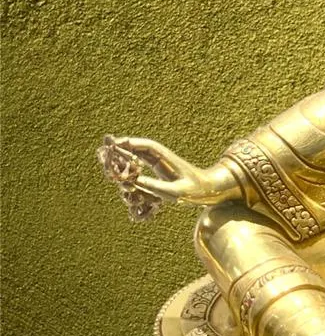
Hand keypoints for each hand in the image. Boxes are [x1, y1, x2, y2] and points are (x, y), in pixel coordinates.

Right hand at [99, 136, 240, 207]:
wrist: (209, 190)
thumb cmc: (196, 189)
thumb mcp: (177, 191)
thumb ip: (156, 186)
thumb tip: (135, 182)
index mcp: (165, 158)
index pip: (144, 146)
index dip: (128, 144)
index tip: (112, 145)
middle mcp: (159, 159)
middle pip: (135, 150)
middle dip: (119, 154)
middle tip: (104, 160)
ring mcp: (157, 165)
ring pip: (134, 161)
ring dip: (124, 169)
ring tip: (116, 178)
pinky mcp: (156, 173)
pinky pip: (139, 172)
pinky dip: (131, 178)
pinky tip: (126, 188)